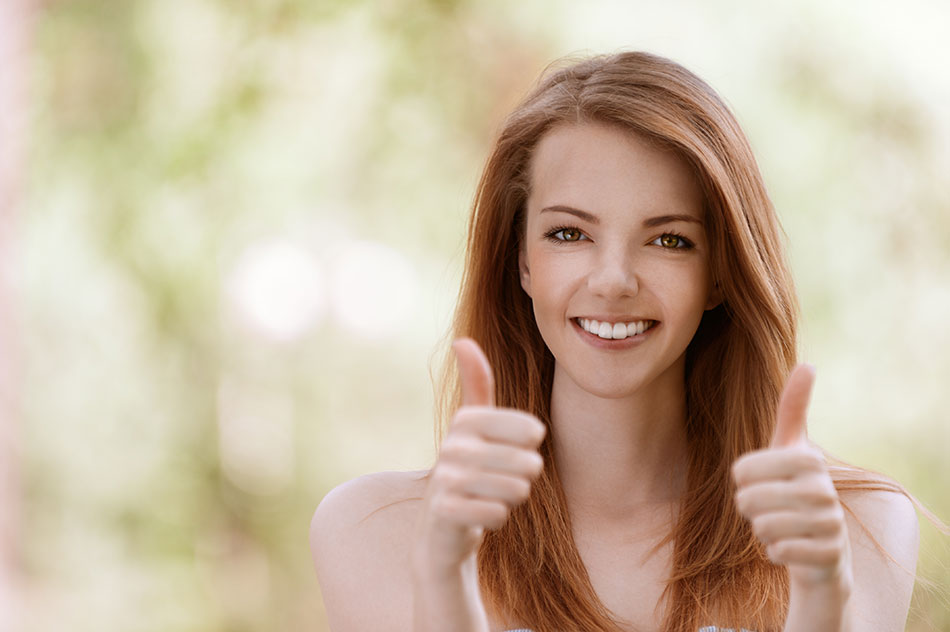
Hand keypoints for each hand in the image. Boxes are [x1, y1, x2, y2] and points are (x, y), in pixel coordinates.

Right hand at [414, 338, 545, 575]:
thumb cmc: (468, 468)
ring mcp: (446, 479)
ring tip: (491, 496)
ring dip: (511, 499)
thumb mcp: (473, 424)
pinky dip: (498, 519)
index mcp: (467, 419)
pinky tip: (482, 514)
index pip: (530, 430)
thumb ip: (475, 383)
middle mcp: (453, 445)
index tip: (511, 451)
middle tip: (503, 479)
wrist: (441, 525)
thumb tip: (461, 339)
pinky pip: (498, 515)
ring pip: (516, 490)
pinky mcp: (444, 511)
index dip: (530, 447)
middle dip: (525, 477)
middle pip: (528, 463)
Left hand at [731, 365, 851, 590]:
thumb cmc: (796, 488)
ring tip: (783, 526)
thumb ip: (793, 408)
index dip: (742, 481)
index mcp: (807, 458)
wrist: (823, 547)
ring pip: (761, 527)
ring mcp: (830, 523)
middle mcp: (824, 489)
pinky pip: (777, 552)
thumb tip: (809, 364)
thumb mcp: (790, 447)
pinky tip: (793, 547)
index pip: (740, 470)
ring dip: (763, 531)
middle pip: (746, 500)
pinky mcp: (830, 556)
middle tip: (772, 508)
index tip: (763, 481)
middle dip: (750, 509)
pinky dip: (776, 552)